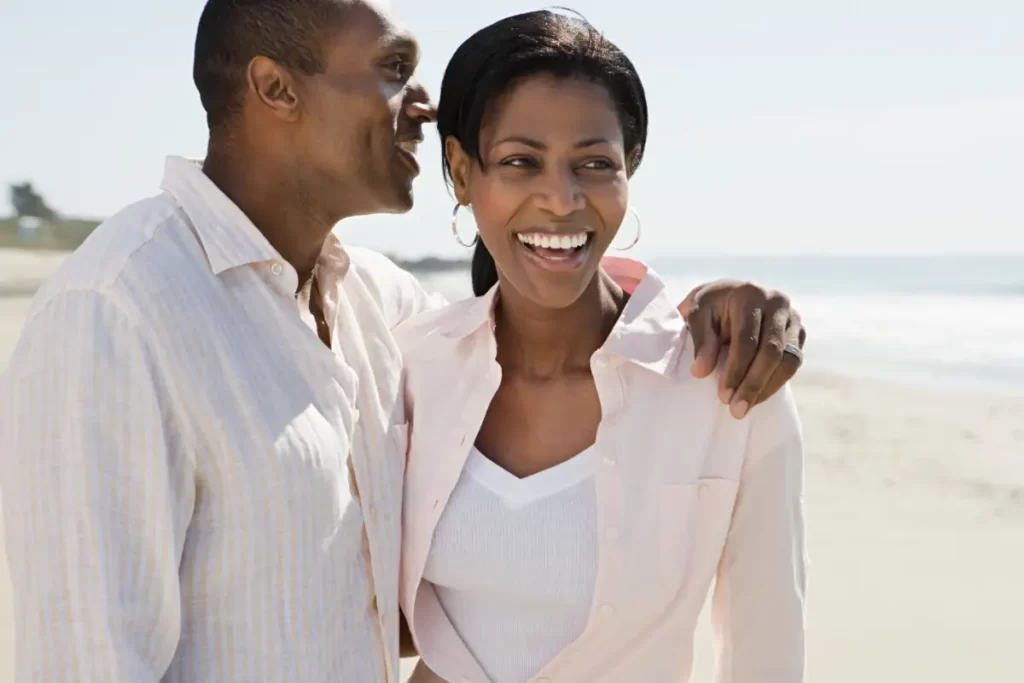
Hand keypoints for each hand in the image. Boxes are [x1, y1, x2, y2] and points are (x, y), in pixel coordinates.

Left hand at [681, 280, 805, 418]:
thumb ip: (701, 341)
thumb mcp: (696, 315)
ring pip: (789, 361)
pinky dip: (776, 383)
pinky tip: (757, 396)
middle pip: (772, 352)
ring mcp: (792, 317)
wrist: (727, 295)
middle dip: (753, 384)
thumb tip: (701, 372)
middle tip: (736, 410)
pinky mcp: (799, 332)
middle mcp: (777, 303)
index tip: (723, 396)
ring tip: (745, 408)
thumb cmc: (709, 307)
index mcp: (750, 294)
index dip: (736, 370)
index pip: (747, 339)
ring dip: (767, 388)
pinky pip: (794, 363)